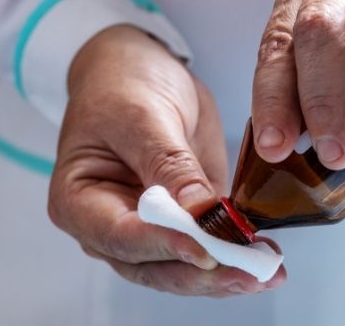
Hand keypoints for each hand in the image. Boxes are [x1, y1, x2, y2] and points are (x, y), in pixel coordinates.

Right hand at [48, 25, 285, 296]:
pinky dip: (234, 253)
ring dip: (224, 271)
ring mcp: (149, 229)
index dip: (164, 246)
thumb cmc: (123, 86)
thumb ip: (168, 164)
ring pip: (182, 267)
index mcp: (79, 202)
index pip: (121, 236)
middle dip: (202, 272)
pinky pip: (206, 246)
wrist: (140, 72)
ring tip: (265, 270)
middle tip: (248, 271)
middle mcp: (111, 227)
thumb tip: (199, 210)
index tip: (205, 250)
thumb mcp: (141, 116)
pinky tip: (263, 254)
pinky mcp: (183, 221)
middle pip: (153, 266)